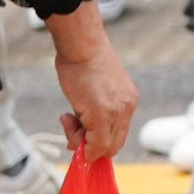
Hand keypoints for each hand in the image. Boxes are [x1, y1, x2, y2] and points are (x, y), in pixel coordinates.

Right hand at [47, 18, 137, 162]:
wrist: (83, 46)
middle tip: (71, 128)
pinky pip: (94, 143)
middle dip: (90, 145)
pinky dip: (77, 137)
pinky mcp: (102, 114)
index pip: (118, 136)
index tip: (80, 134)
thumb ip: (94, 111)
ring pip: (103, 147)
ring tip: (68, 118)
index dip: (98, 142)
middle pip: (113, 146)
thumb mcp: (97, 89)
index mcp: (128, 101)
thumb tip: (82, 135)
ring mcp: (117, 113)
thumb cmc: (83, 62)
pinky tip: (66, 117)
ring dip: (80, 139)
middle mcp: (127, 109)